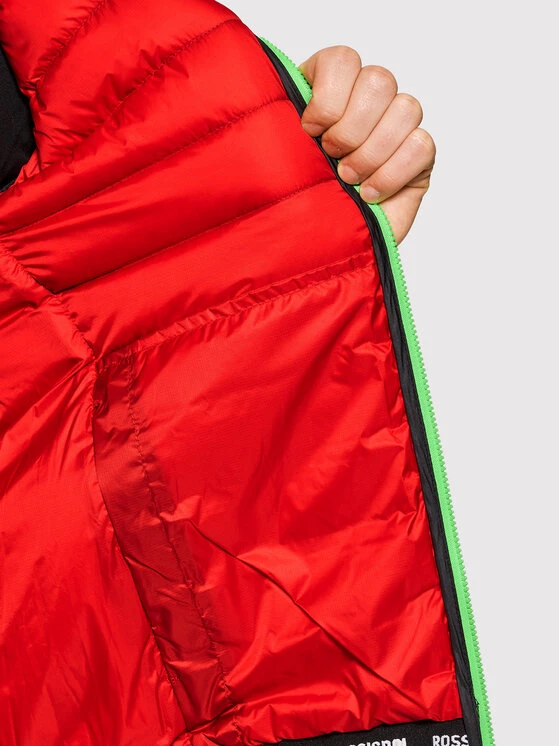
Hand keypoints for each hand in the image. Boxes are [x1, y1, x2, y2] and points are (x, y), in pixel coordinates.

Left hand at [298, 46, 435, 244]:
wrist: (316, 246)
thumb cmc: (296, 199)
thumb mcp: (278, 156)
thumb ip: (281, 124)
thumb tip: (290, 110)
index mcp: (329, 87)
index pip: (343, 60)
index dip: (326, 98)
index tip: (308, 132)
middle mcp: (366, 100)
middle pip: (379, 80)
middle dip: (350, 128)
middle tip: (331, 158)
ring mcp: (396, 127)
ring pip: (406, 108)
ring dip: (371, 152)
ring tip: (349, 180)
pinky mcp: (419, 156)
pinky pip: (422, 145)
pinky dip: (392, 173)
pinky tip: (370, 193)